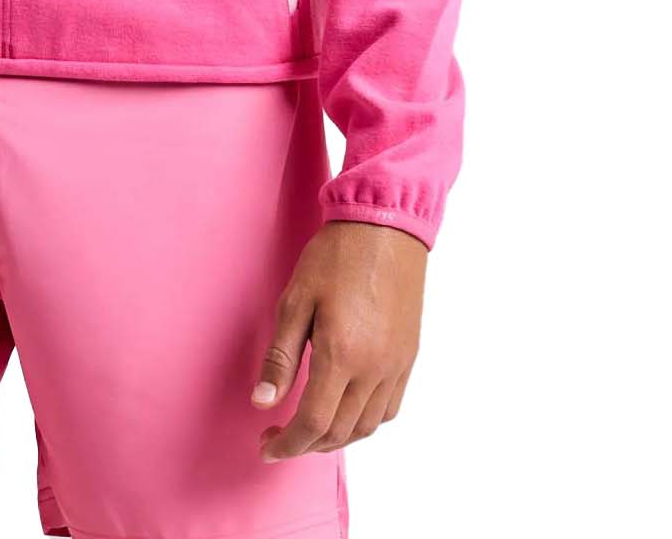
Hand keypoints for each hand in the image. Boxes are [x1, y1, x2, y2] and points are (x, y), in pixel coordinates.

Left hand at [251, 221, 425, 456]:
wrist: (384, 226)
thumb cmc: (335, 256)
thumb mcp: (295, 300)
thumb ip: (280, 357)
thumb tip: (263, 403)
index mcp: (341, 354)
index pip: (314, 423)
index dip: (288, 444)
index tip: (266, 446)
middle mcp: (374, 369)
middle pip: (340, 432)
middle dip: (305, 444)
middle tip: (278, 436)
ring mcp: (396, 366)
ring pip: (366, 427)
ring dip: (335, 437)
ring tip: (308, 428)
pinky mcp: (408, 357)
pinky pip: (389, 409)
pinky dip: (364, 422)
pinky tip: (345, 410)